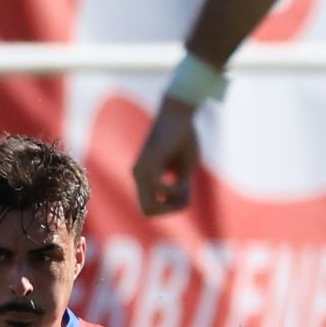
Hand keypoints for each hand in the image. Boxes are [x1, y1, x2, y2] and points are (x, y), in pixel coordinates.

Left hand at [131, 99, 200, 216]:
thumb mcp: (185, 169)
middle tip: (187, 194)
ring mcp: (140, 170)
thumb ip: (181, 187)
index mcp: (144, 178)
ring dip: (173, 204)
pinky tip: (184, 179)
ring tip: (187, 187)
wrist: (179, 114)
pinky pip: (158, 188)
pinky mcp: (149, 161)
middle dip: (170, 210)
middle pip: (148, 212)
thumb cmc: (183, 138)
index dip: (168, 209)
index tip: (184, 194)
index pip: (149, 209)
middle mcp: (138, 176)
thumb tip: (182, 204)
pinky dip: (175, 190)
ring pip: (149, 207)